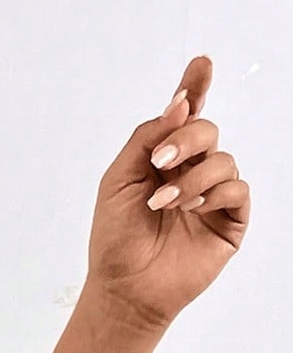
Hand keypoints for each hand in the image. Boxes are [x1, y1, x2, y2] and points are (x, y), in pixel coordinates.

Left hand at [86, 55, 249, 336]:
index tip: (201, 64)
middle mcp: (190, 172)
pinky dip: (213, 193)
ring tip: (163, 203)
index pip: (185, 117)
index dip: (195, 88)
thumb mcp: (119, 180)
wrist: (124, 289)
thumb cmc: (115, 240)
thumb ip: (147, 138)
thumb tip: (179, 103)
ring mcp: (211, 196)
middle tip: (160, 163)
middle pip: (207, 130)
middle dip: (186, 140)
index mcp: (163, 160)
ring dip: (192, 177)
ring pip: (223, 159)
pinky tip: (190, 210)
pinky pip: (237, 189)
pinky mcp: (228, 221)